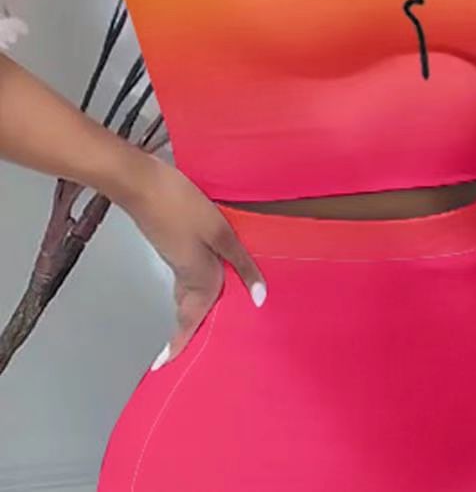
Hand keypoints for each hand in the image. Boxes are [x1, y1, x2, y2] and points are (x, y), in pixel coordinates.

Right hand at [113, 155, 267, 366]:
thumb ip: (240, 262)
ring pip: (186, 292)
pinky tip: (210, 274)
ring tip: (209, 317)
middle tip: (192, 349)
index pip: (191, 319)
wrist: (143, 184)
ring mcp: (176, 259)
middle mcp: (186, 274)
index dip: (180, 343)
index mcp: (199, 277)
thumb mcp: (220, 232)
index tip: (166, 366)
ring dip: (195, 307)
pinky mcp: (172, 245)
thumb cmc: (183, 207)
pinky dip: (196, 284)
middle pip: (188, 309)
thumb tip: (258, 298)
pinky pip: (187, 275)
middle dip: (189, 330)